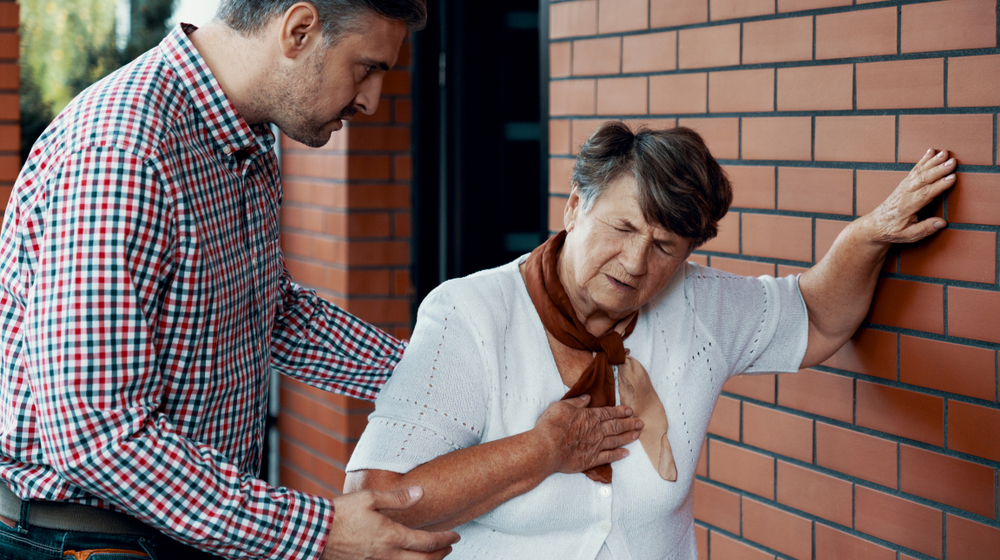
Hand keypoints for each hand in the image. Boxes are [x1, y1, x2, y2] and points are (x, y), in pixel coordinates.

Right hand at [321, 487, 459, 559]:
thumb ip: (397, 498)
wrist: (313, 533)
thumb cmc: (340, 513)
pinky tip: (408, 559)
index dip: (445, 539)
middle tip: (449, 547)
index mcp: (391, 535)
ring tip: (434, 556)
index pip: (428, 542)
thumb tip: (420, 492)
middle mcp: (387, 554)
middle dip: (441, 555)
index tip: (455, 536)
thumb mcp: (369, 498)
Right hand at [532, 394, 641, 474]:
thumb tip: (587, 398)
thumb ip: (576, 402)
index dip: (621, 411)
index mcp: (590, 416)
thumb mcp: (561, 406)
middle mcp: (596, 431)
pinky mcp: (591, 460)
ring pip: (616, 441)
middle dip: (630, 424)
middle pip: (617, 426)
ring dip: (628, 437)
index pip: (609, 413)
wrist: (546, 448)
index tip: (630, 411)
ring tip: (637, 435)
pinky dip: (618, 455)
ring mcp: (595, 446)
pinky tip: (626, 454)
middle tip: (640, 423)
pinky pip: (608, 457)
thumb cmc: (551, 425)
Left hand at [864, 148, 955, 243]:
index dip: (939, 186)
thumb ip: (925, 229)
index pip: (925, 194)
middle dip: (938, 170)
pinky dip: (923, 160)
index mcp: (907, 207)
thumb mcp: (908, 236)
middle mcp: (904, 194)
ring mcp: (903, 187)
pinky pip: (914, 170)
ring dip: (932, 162)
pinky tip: (931, 152)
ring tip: (945, 153)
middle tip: (953, 162)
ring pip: (919, 172)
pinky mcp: (903, 184)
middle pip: (923, 180)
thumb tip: (942, 222)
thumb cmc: (892, 231)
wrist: (874, 225)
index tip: (952, 178)